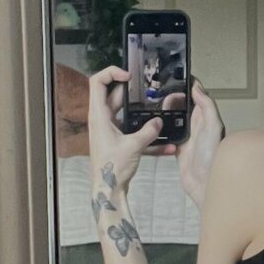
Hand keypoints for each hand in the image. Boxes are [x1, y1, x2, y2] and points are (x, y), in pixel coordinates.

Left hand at [87, 65, 172, 193]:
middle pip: (115, 97)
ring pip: (127, 115)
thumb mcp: (133, 146)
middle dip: (133, 93)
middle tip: (148, 91)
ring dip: (142, 114)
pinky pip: (134, 133)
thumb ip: (148, 132)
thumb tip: (158, 122)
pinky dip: (148, 137)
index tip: (129, 76)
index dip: (111, 73)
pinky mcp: (119, 142)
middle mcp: (103, 120)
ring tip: (159, 111)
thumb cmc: (112, 168)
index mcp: (99, 116)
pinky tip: (166, 145)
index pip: (97, 82)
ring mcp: (110, 131)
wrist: (109, 190)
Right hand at [161, 76, 225, 209]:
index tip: (174, 76)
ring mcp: (187, 136)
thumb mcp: (213, 126)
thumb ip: (207, 105)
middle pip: (182, 104)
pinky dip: (161, 128)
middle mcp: (197, 125)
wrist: (205, 183)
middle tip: (158, 92)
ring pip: (173, 117)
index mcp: (206, 117)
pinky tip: (153, 123)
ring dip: (164, 111)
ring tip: (152, 104)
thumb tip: (197, 87)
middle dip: (171, 96)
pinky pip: (168, 134)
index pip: (197, 95)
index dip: (187, 85)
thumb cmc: (212, 157)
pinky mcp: (178, 148)